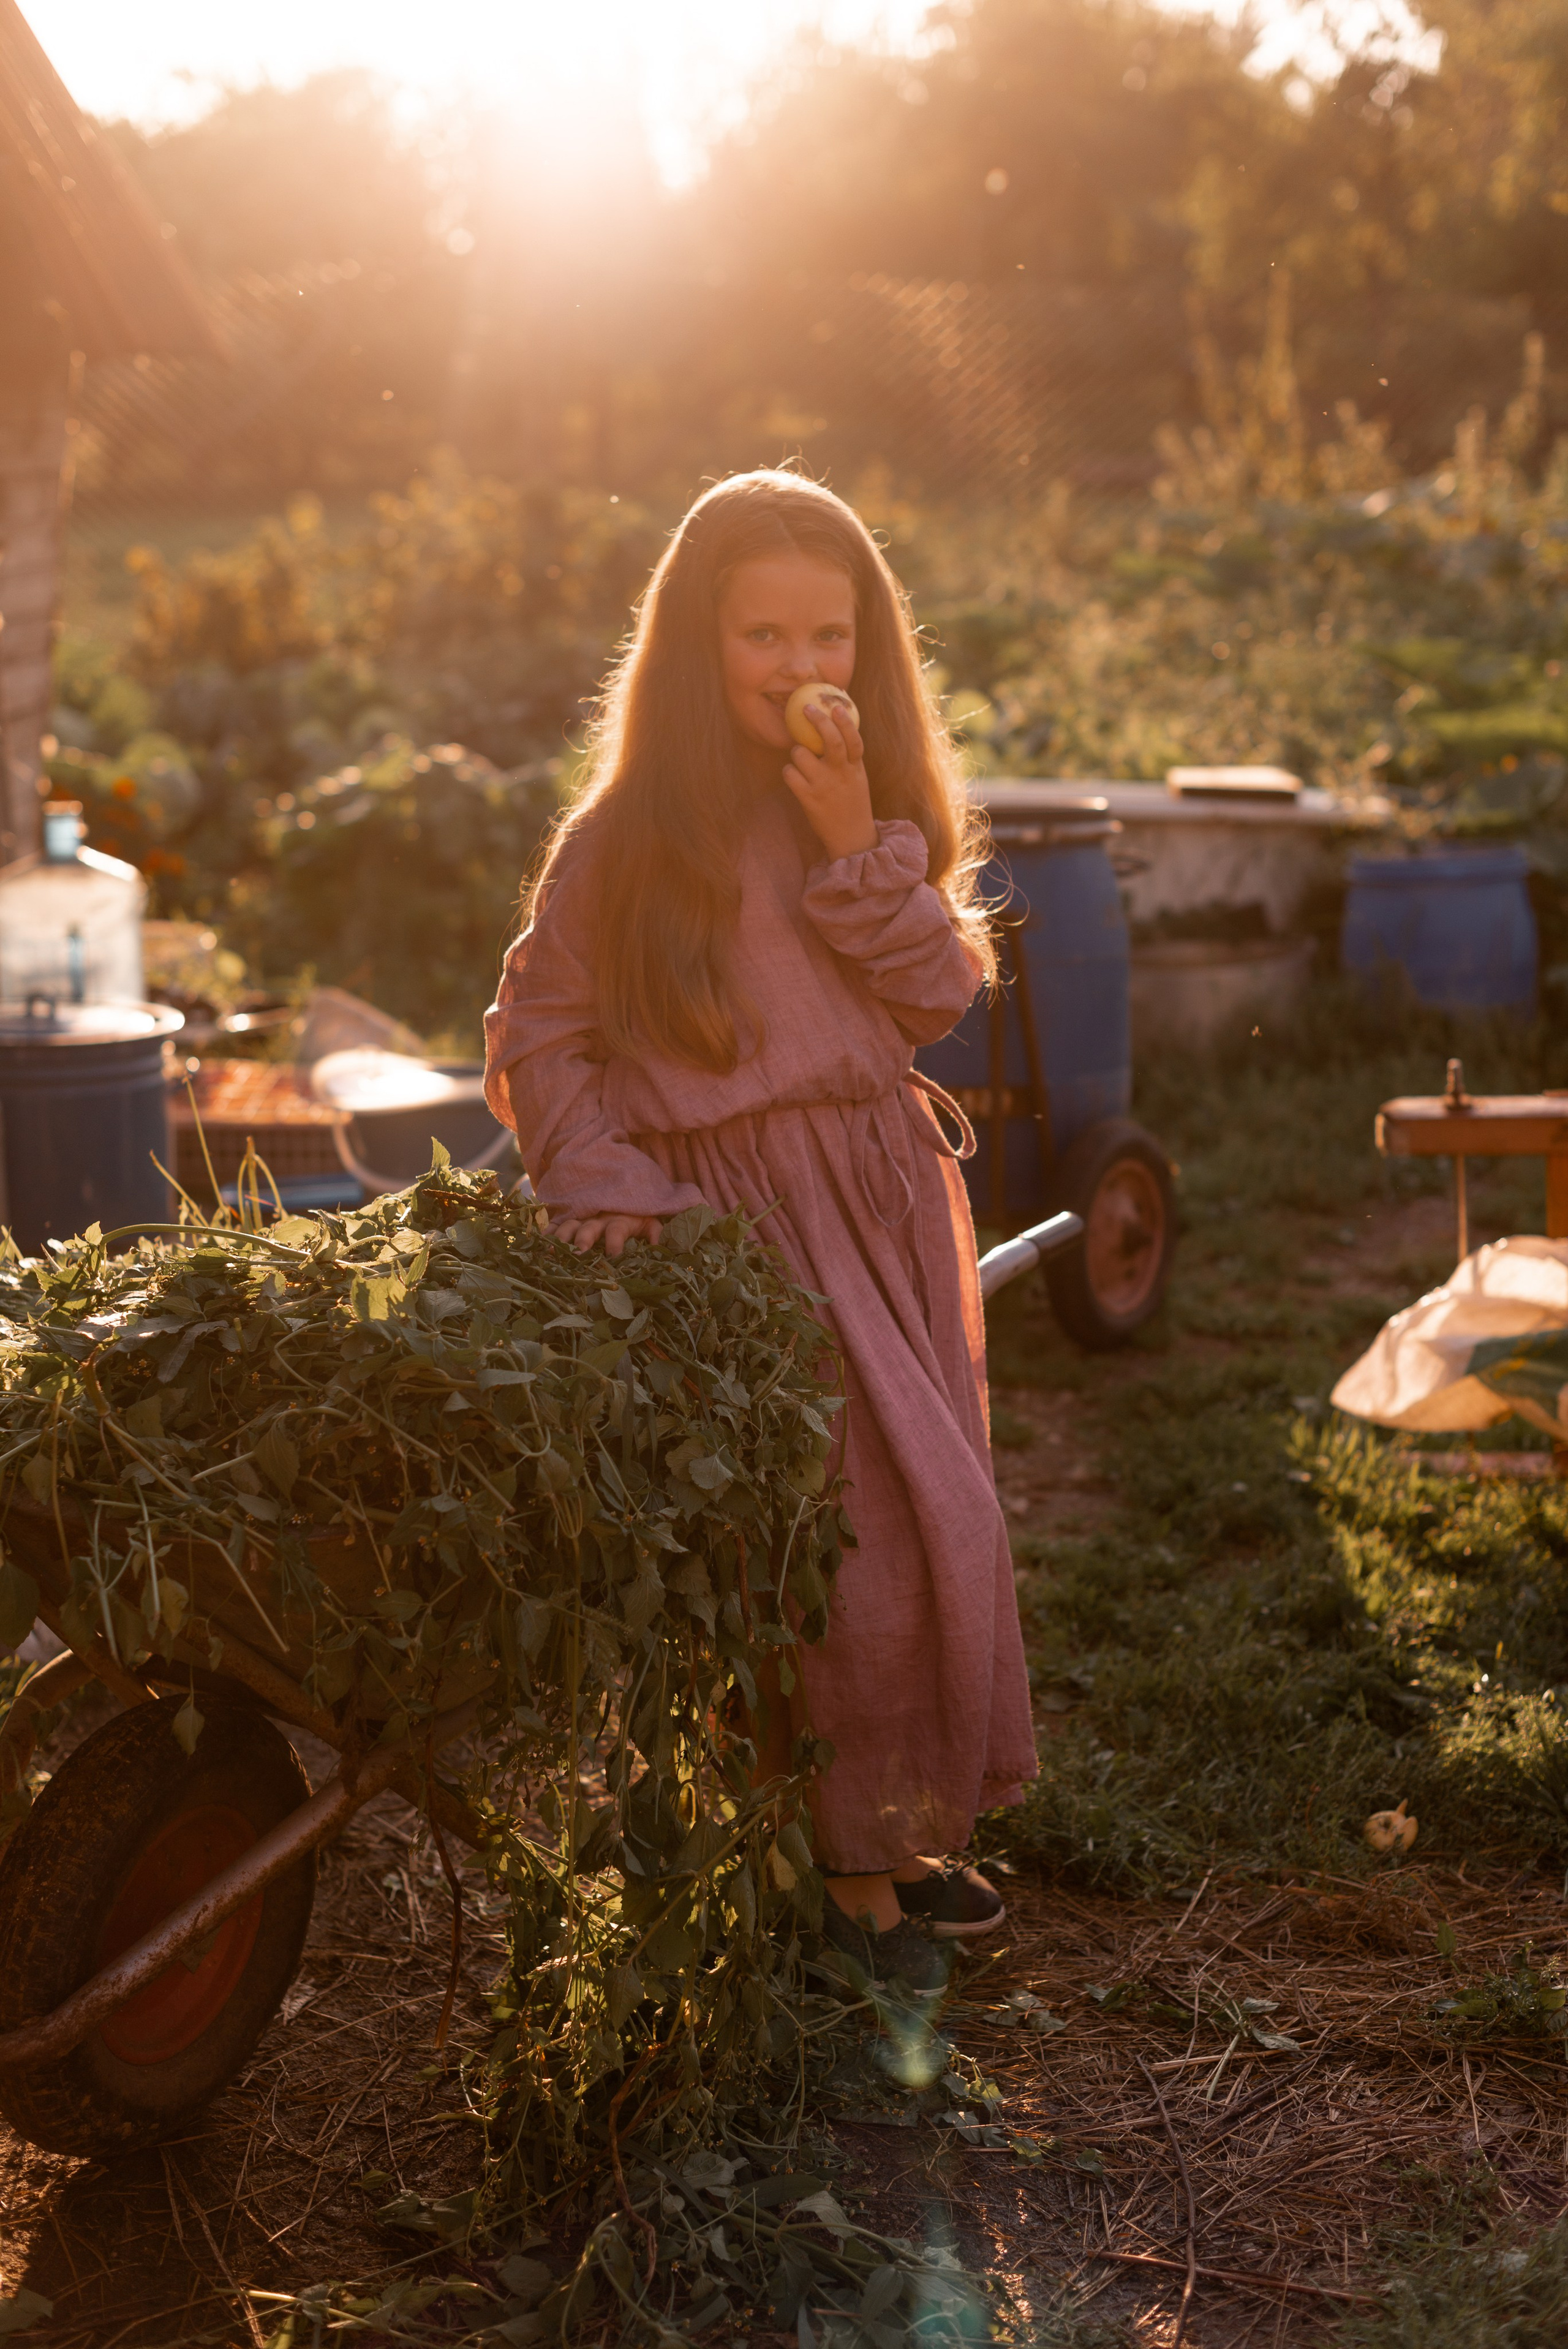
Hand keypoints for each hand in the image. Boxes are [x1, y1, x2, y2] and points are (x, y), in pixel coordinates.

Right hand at [549, 1213, 661, 1257]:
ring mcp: (582, 1217)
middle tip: (578, 1253)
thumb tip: (660, 1246)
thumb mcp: (650, 1221)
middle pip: (589, 1228)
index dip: (615, 1242)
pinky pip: (556, 1223)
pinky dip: (547, 1231)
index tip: (612, 1256)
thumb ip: (655, 1233)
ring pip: (569, 1225)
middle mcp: (599, 1218)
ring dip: (561, 1238)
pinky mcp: (570, 1218)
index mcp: (619, 1221)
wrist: (623, 1190)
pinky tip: (538, 1241)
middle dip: (583, 1239)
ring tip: (552, 1252)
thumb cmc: (637, 1214)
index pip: (617, 1230)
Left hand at [782, 697, 875, 860]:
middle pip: (831, 741)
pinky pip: (790, 774)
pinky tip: (793, 776)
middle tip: (806, 709)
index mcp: (856, 768)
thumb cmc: (852, 803)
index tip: (837, 707)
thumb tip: (834, 729)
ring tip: (800, 759)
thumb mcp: (857, 778)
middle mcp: (841, 774)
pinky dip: (788, 771)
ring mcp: (824, 786)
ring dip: (796, 752)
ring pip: (801, 754)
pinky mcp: (808, 799)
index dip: (845, 721)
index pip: (854, 740)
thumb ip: (849, 757)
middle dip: (818, 721)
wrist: (851, 838)